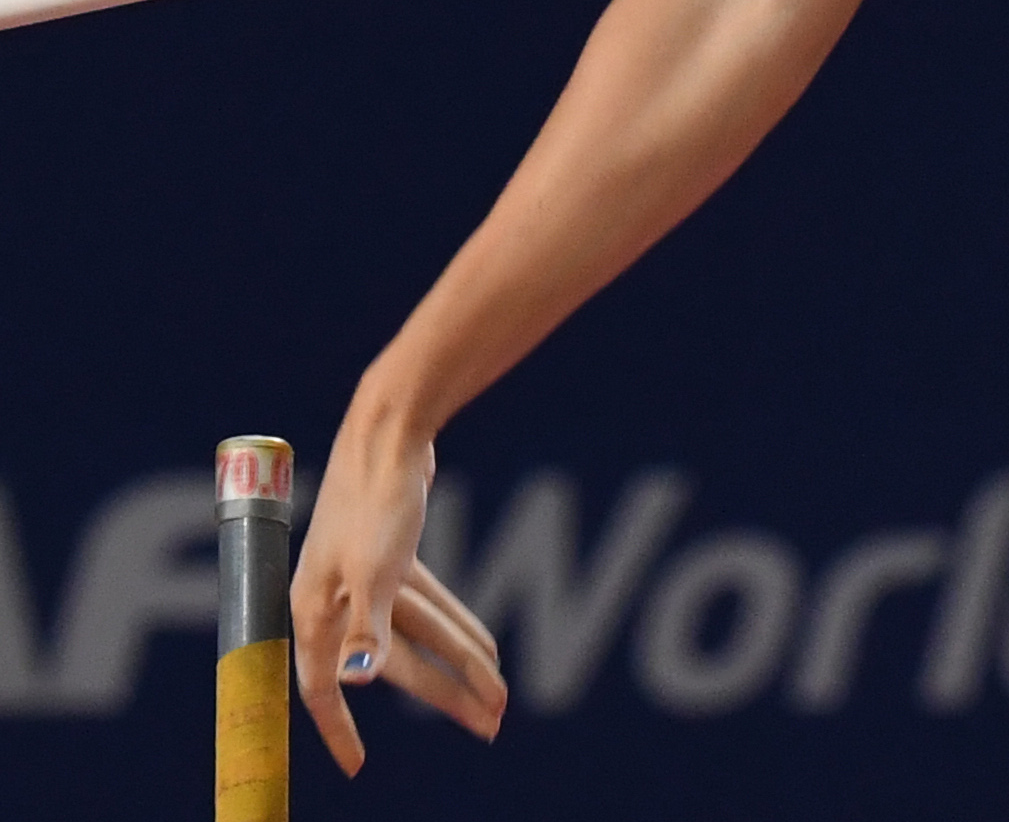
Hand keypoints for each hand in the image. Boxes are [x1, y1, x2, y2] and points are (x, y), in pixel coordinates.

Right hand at [291, 406, 508, 774]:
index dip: (339, 729)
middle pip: (393, 665)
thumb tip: (355, 678)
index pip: (323, 687)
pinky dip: (458, 626)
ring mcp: (366, 578)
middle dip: (444, 697)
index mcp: (318, 610)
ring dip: (462, 664)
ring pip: (420, 635)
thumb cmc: (375, 497)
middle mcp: (336, 600)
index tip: (358, 766)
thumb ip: (367, 625)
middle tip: (489, 727)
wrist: (390, 430)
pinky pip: (428, 606)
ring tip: (502, 697)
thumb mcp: (376, 565)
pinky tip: (488, 649)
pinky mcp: (393, 557)